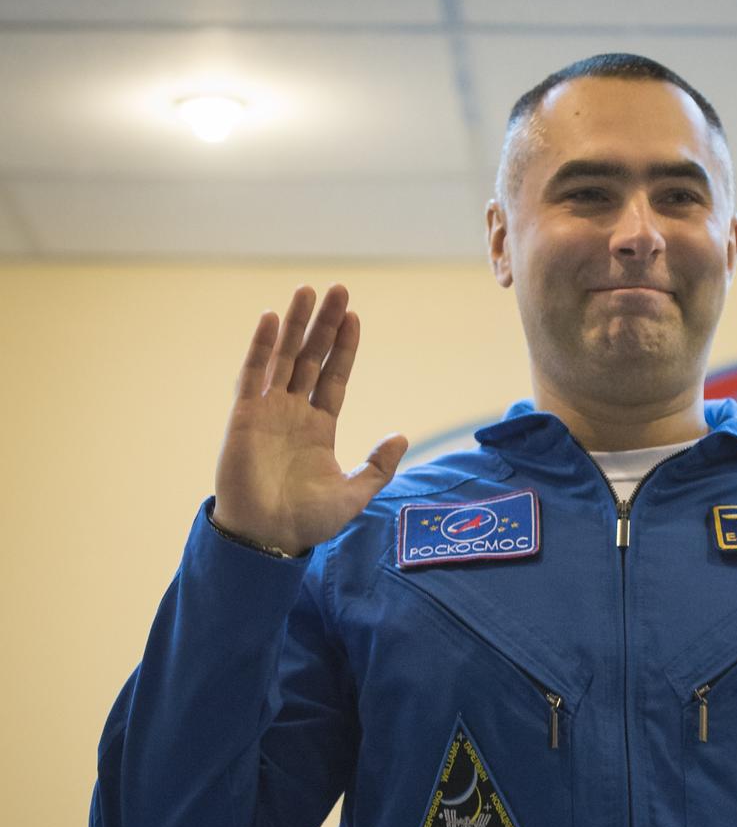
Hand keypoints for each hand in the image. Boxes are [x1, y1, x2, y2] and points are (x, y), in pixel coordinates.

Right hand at [213, 284, 407, 555]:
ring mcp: (268, 411)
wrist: (269, 538)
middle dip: (324, 324)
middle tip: (338, 288)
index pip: (335, 378)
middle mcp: (294, 413)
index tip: (355, 317)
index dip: (344, 348)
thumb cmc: (307, 521)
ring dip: (295, 324)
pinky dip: (261, 347)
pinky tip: (270, 319)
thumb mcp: (355, 494)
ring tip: (307, 290)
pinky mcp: (244, 416)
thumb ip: (378, 467)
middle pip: (312, 358)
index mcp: (319, 428)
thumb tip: (401, 436)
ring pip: (284, 358)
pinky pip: (253, 374)